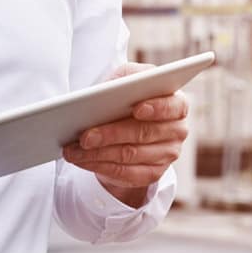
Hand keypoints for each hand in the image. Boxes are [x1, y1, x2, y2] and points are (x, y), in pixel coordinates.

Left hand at [61, 62, 189, 207]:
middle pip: (144, 133)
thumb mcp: (127, 79)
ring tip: (73, 151)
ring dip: (98, 154)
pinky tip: (83, 161)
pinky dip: (101, 167)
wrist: (126, 124)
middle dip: (111, 135)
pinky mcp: (153, 174)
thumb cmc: (127, 95)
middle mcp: (177, 130)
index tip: (137, 109)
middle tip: (84, 136)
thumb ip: (126, 78)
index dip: (157, 108)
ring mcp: (167, 155)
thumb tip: (109, 91)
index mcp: (177, 103)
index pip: (173, 106)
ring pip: (130, 156)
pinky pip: (126, 174)